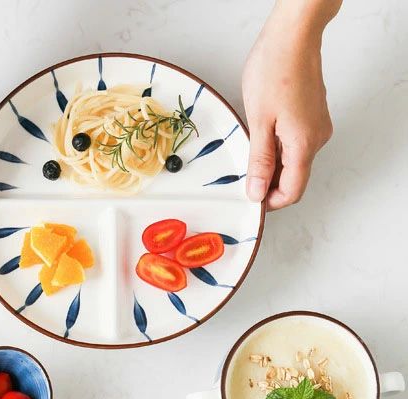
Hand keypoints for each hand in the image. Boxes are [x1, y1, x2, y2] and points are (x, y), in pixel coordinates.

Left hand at [243, 3, 334, 209]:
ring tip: (249, 148)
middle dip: (268, 183)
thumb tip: (256, 192)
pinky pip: (295, 143)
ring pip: (293, 161)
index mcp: (304, 144)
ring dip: (271, 164)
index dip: (269, 202)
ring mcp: (317, 127)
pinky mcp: (313, 116)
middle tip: (243, 176)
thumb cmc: (275, 69)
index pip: (292, 192)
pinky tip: (261, 134)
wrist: (293, 35)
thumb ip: (259, 161)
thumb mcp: (259, 121)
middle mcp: (316, 138)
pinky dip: (278, 148)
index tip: (249, 200)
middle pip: (293, 178)